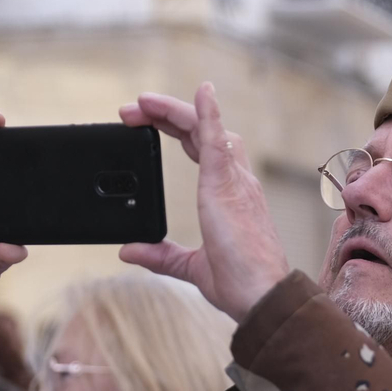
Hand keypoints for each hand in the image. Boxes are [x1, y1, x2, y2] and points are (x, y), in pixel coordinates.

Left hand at [117, 84, 290, 321]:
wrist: (261, 298)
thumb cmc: (241, 284)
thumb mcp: (191, 267)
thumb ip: (161, 255)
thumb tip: (130, 250)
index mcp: (230, 197)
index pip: (203, 148)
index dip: (175, 131)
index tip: (142, 125)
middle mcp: (237, 182)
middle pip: (202, 132)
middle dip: (167, 116)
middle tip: (131, 109)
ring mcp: (235, 182)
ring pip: (207, 130)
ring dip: (175, 111)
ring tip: (143, 102)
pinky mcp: (228, 187)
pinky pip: (219, 141)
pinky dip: (209, 115)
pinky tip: (202, 93)